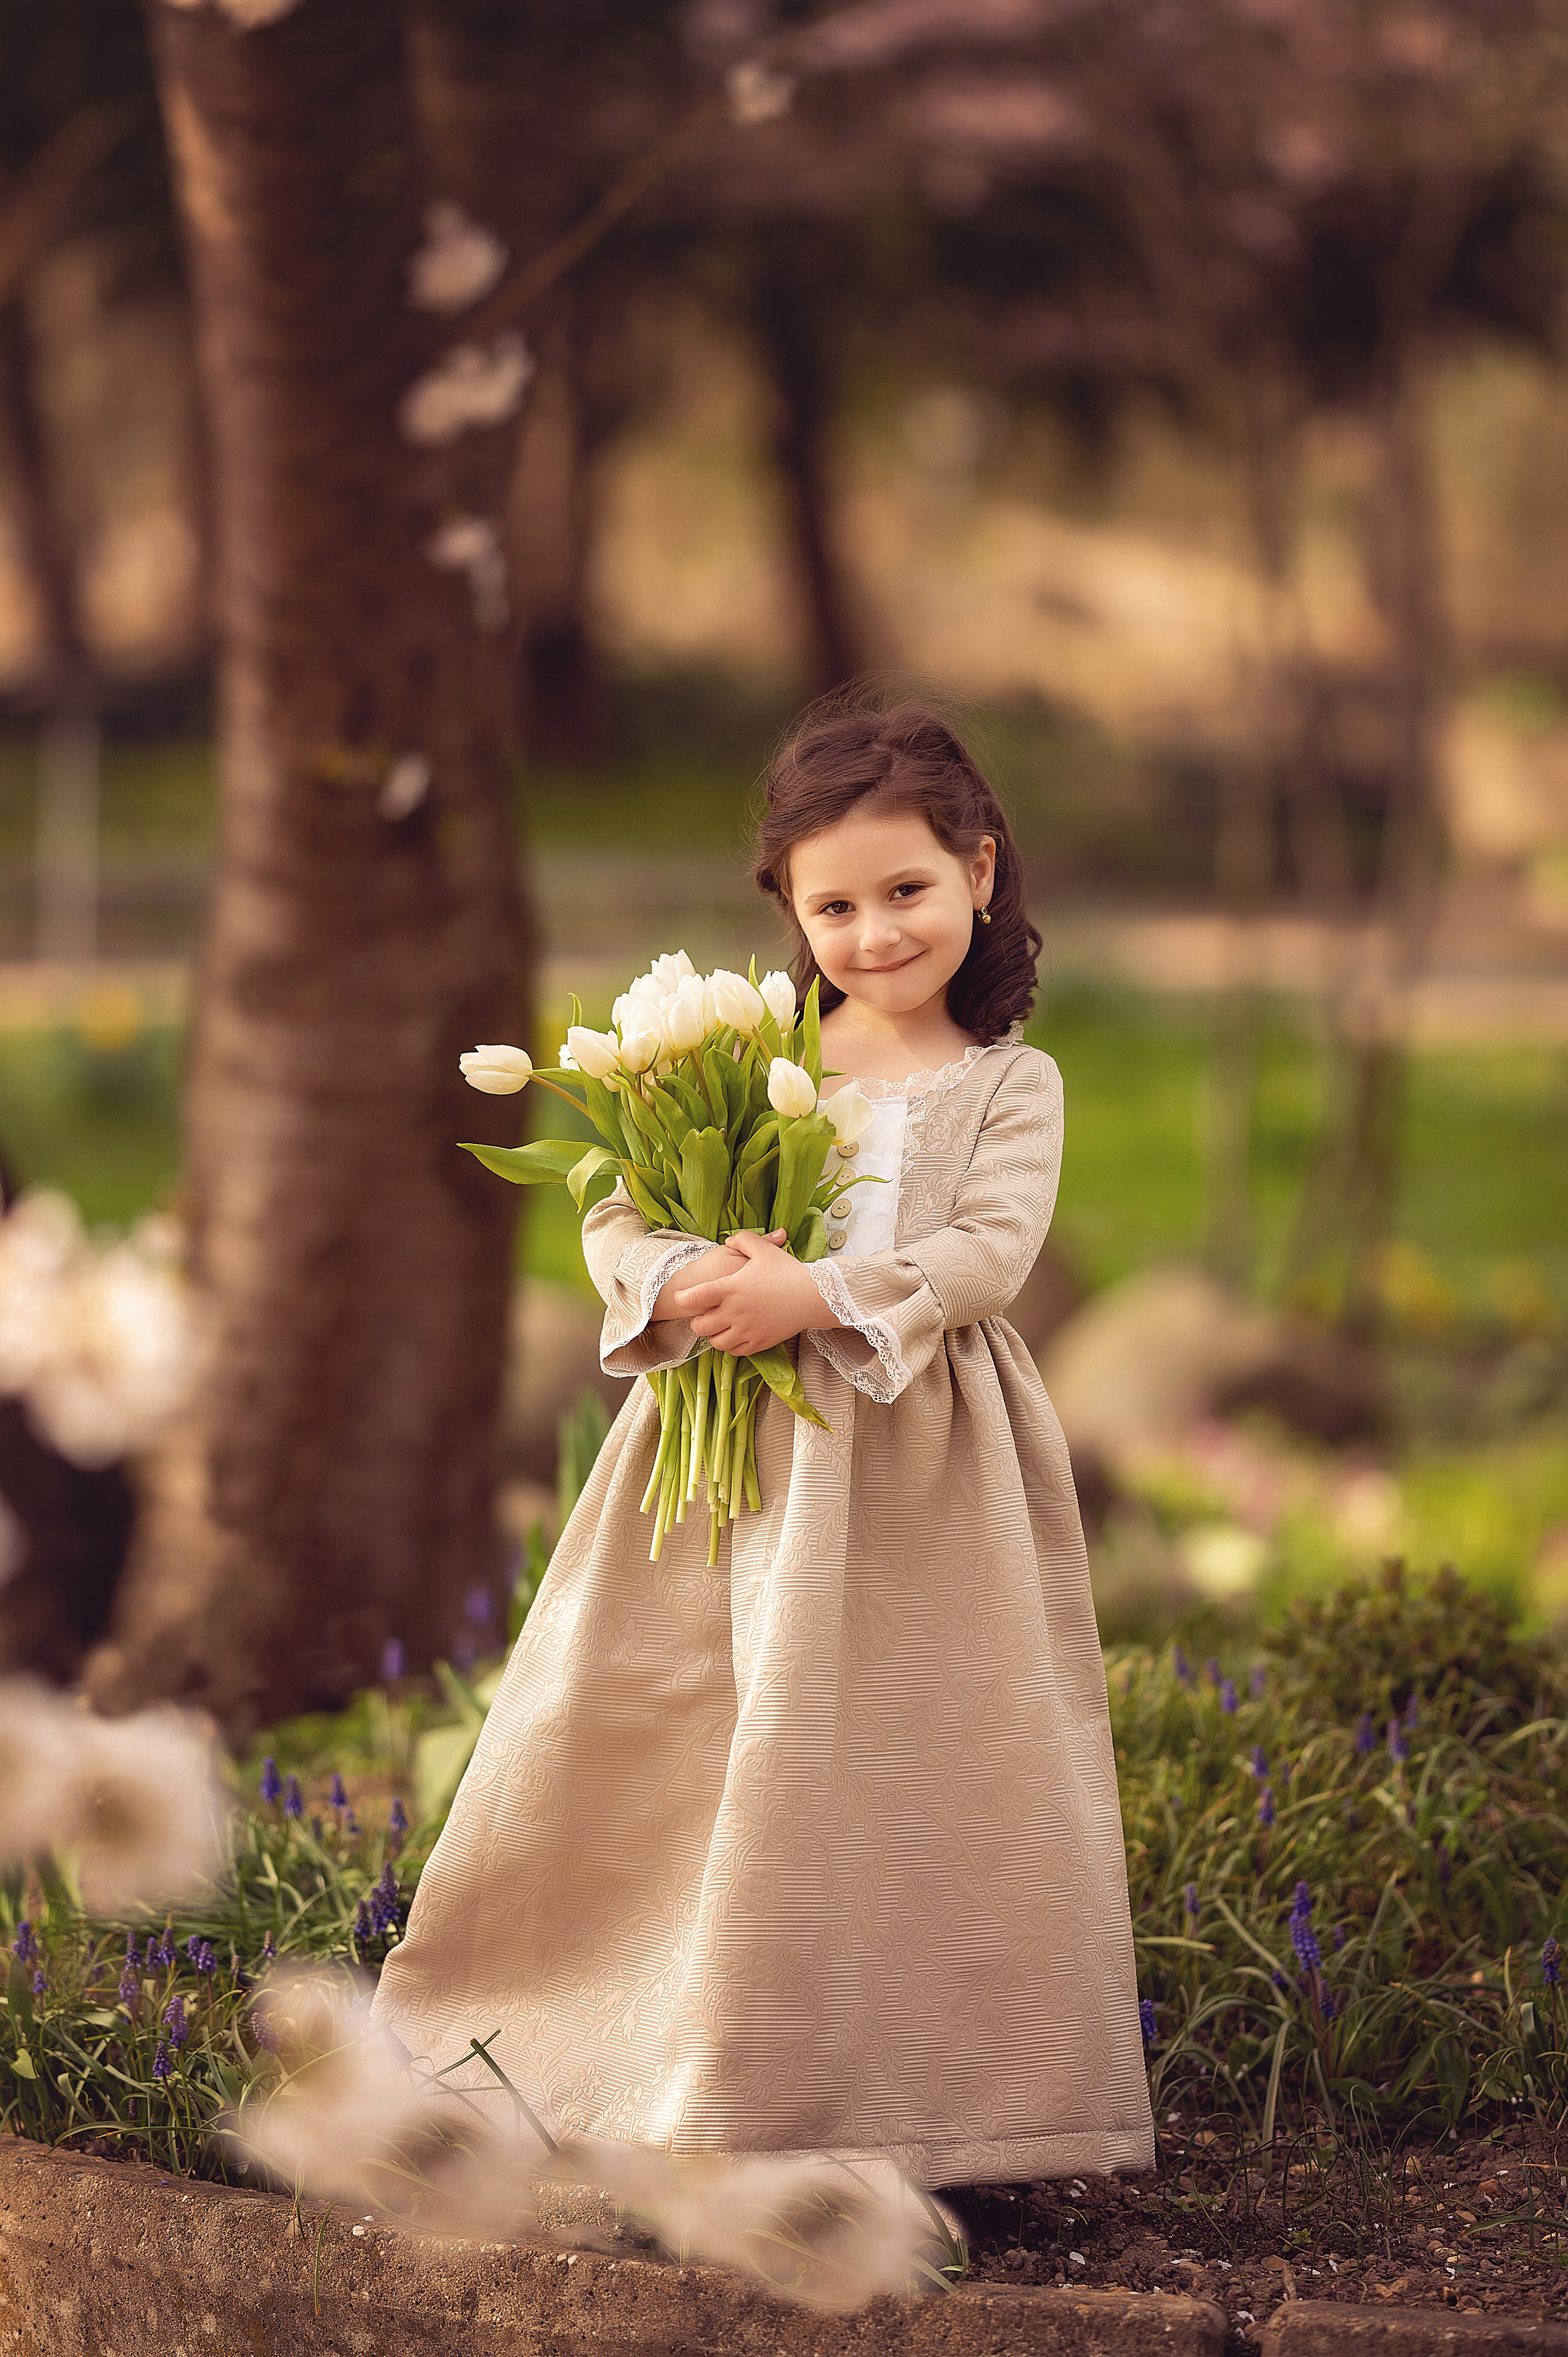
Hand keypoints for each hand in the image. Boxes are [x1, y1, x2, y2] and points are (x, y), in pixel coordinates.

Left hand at [668, 1229, 838, 1355]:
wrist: (813, 1296)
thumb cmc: (787, 1271)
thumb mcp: (763, 1249)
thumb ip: (743, 1239)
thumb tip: (728, 1240)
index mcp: (730, 1288)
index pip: (694, 1297)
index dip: (682, 1298)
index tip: (682, 1296)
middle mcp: (734, 1312)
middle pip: (700, 1326)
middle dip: (697, 1321)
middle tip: (702, 1314)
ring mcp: (747, 1330)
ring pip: (717, 1342)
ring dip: (714, 1335)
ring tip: (719, 1326)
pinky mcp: (760, 1343)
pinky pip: (736, 1351)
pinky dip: (731, 1345)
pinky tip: (736, 1335)